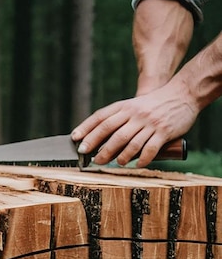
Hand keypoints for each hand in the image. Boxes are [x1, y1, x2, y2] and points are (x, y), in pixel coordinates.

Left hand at [71, 78, 198, 166]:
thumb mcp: (133, 106)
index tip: (75, 139)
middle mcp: (135, 114)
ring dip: (120, 156)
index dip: (86, 128)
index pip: (101, 117)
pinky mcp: (164, 132)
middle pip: (112, 132)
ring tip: (115, 163)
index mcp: (124, 107)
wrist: (184, 94)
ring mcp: (149, 123)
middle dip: (99, 147)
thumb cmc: (153, 104)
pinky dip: (142, 159)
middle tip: (92, 159)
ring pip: (130, 142)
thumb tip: (96, 139)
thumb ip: (117, 119)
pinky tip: (137, 165)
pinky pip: (150, 149)